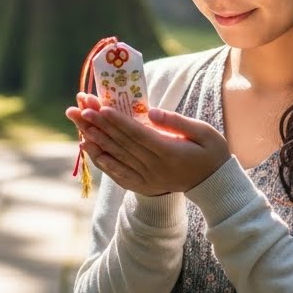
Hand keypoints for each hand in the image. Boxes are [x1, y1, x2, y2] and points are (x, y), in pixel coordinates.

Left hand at [66, 95, 229, 195]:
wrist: (212, 185)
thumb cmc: (211, 153)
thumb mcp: (203, 133)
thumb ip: (177, 122)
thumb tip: (150, 112)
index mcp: (169, 152)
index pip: (138, 134)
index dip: (119, 121)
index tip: (102, 108)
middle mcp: (154, 167)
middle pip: (122, 143)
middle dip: (100, 125)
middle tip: (82, 110)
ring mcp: (146, 178)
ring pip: (116, 156)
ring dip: (96, 139)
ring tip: (79, 125)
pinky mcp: (142, 184)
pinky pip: (117, 172)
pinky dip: (101, 160)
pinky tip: (88, 148)